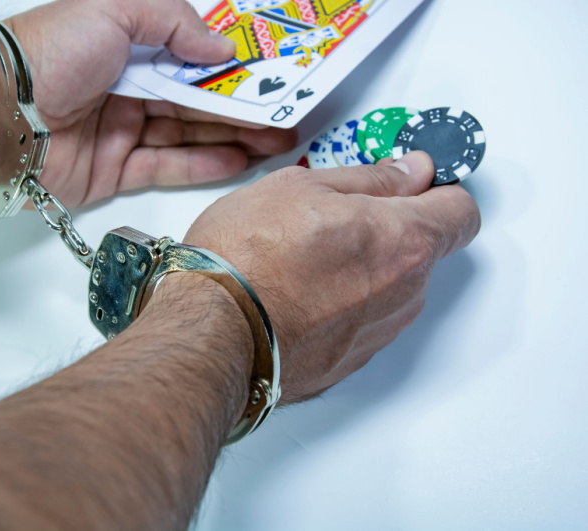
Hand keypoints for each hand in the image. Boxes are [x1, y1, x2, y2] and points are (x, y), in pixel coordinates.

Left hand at [2, 0, 296, 207]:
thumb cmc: (47, 54)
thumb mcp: (116, 8)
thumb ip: (175, 23)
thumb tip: (221, 49)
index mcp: (125, 46)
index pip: (190, 58)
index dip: (231, 68)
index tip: (271, 76)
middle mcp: (125, 88)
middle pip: (195, 100)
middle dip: (243, 108)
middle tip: (287, 115)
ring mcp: (122, 131)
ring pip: (188, 134)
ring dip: (234, 136)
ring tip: (279, 140)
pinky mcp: (114, 170)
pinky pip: (168, 167)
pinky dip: (205, 164)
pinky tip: (240, 159)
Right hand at [184, 152, 480, 403]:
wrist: (215, 331)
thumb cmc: (248, 257)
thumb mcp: (304, 186)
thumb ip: (372, 179)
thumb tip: (411, 171)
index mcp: (404, 239)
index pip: (462, 211)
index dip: (438, 191)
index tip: (412, 185)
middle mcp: (405, 291)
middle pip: (423, 251)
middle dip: (391, 231)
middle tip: (335, 220)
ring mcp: (379, 332)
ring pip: (392, 289)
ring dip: (365, 271)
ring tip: (306, 261)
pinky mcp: (351, 360)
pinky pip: (363, 321)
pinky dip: (343, 305)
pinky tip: (299, 294)